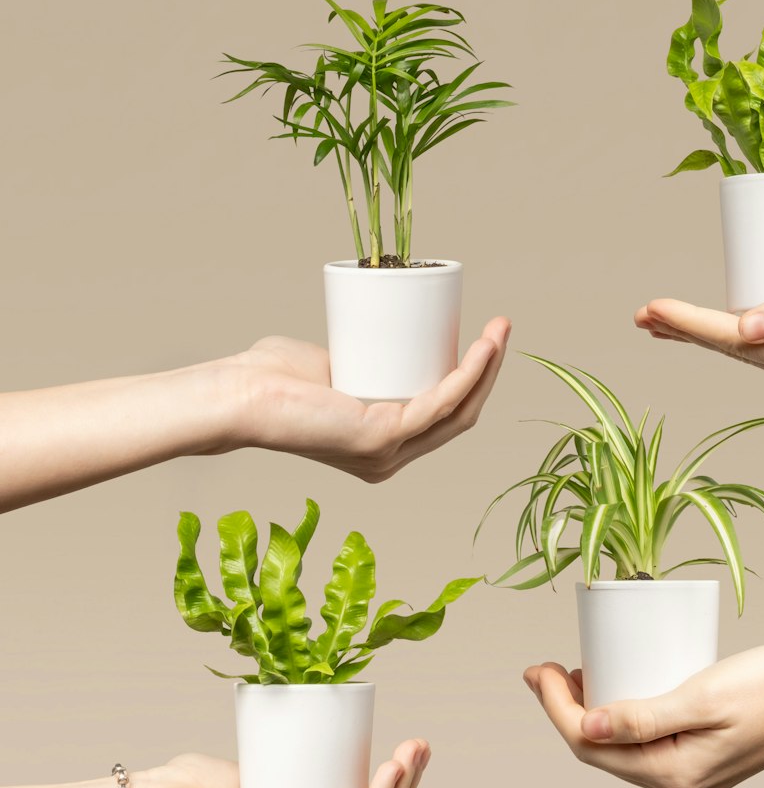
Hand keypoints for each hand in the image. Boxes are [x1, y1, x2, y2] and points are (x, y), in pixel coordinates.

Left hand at [221, 318, 509, 480]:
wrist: (237, 395)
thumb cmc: (269, 379)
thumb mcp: (329, 368)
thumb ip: (353, 359)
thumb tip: (373, 331)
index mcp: (380, 448)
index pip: (441, 416)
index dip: (471, 379)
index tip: (483, 338)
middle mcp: (389, 459)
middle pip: (458, 415)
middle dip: (489, 369)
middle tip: (501, 327)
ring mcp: (387, 454)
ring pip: (457, 411)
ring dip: (487, 368)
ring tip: (500, 329)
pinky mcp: (380, 438)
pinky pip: (439, 405)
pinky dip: (467, 376)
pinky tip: (481, 349)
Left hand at [523, 648, 763, 787]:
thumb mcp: (702, 698)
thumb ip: (644, 717)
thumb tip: (585, 727)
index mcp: (673, 776)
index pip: (590, 747)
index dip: (556, 709)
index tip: (538, 670)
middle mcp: (677, 786)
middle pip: (599, 751)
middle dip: (565, 710)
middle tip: (545, 667)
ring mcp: (688, 777)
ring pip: (619, 748)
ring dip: (590, 713)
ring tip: (573, 673)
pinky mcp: (698, 760)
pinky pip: (643, 743)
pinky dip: (620, 717)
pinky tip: (614, 688)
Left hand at [635, 239, 763, 395]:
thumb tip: (743, 329)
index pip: (737, 343)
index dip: (690, 325)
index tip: (650, 309)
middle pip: (738, 352)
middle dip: (688, 333)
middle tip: (642, 316)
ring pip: (754, 350)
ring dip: (710, 334)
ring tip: (667, 321)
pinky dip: (743, 332)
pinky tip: (727, 322)